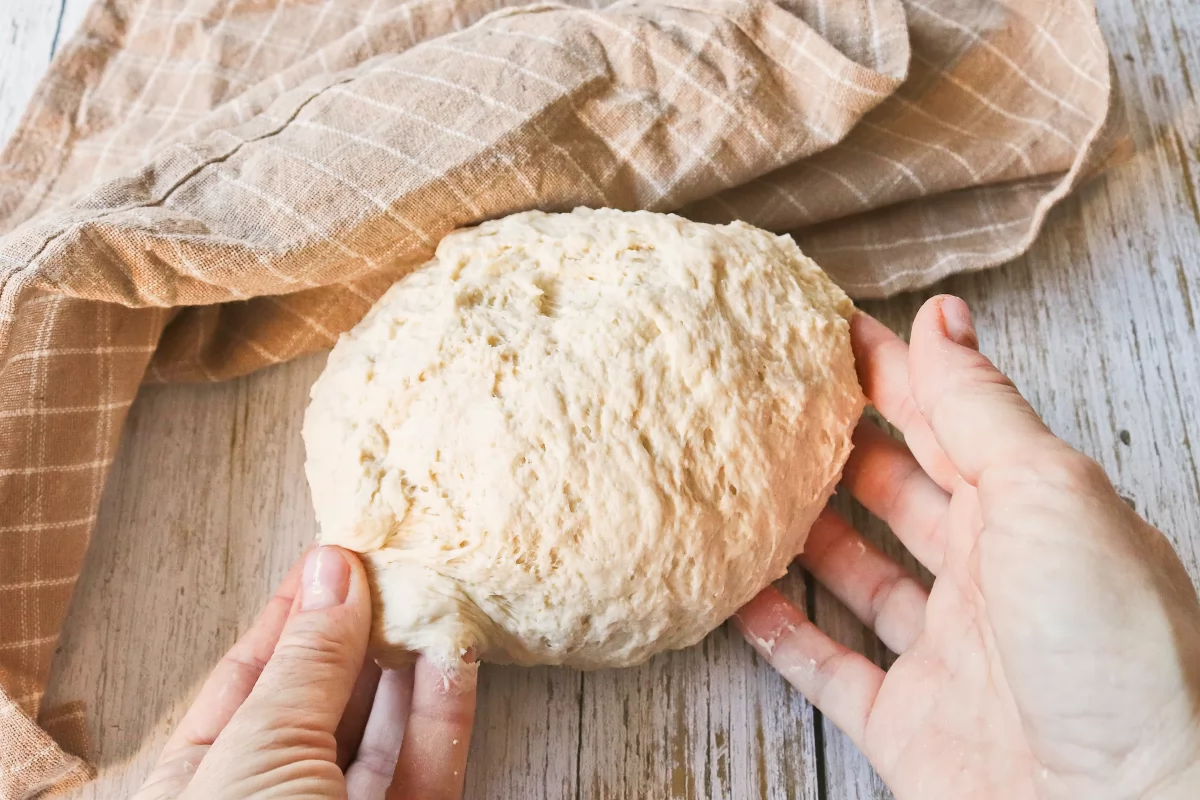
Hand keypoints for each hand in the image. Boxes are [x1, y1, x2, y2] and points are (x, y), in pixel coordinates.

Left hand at [134, 546, 477, 799]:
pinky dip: (443, 710)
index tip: (335, 553)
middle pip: (321, 697)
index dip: (292, 611)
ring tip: (430, 593)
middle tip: (395, 562)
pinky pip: (425, 765)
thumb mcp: (256, 758)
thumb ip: (303, 665)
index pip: (248, 677)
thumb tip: (330, 571)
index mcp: (201, 782)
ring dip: (408, 661)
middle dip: (357, 628)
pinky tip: (453, 655)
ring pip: (382, 729)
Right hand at [737, 295, 1199, 799]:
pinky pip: (824, 666)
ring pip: (855, 573)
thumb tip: (942, 315)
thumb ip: (979, 408)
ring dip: (802, 531)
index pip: (943, 419)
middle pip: (895, 491)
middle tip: (769, 397)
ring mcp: (944, 651)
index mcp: (1032, 512)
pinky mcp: (906, 723)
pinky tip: (736, 593)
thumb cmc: (1113, 650)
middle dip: (836, 441)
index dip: (885, 369)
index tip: (820, 328)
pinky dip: (777, 631)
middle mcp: (989, 575)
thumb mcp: (1047, 494)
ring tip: (744, 483)